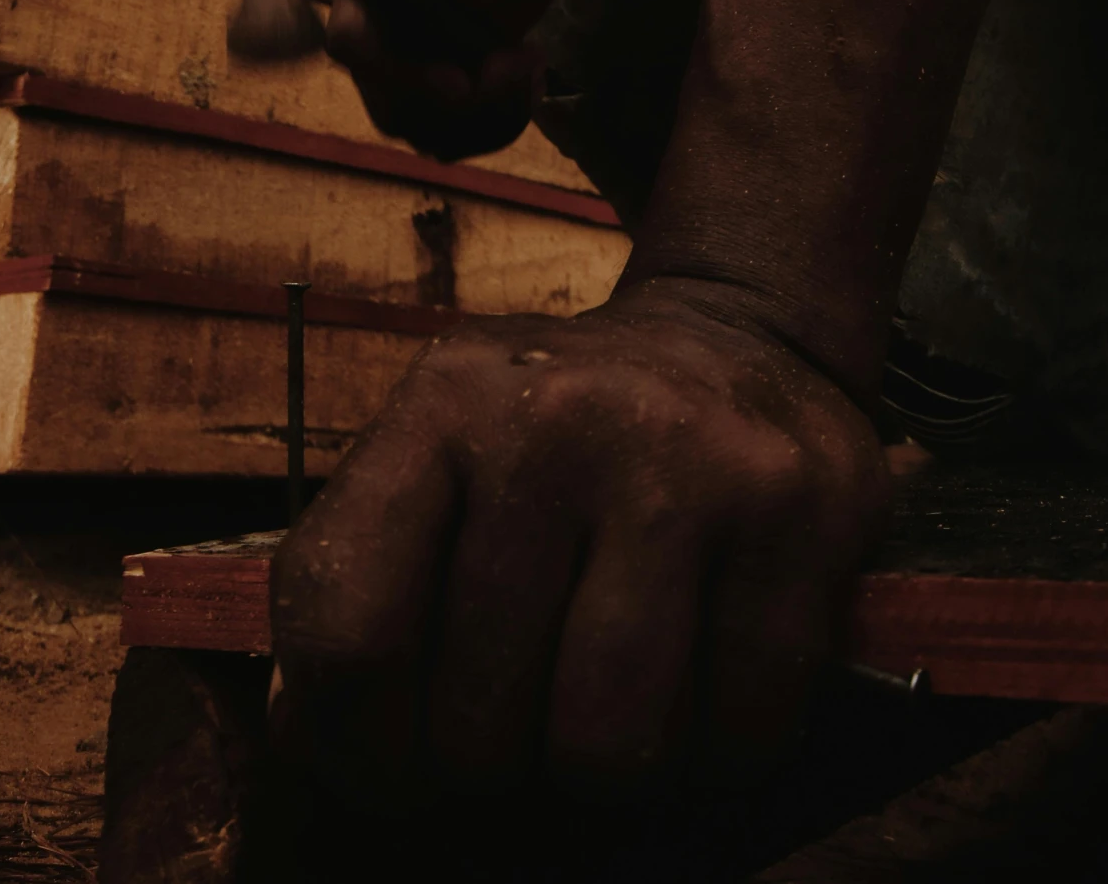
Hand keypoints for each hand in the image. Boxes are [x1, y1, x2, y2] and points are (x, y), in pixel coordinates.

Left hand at [271, 278, 889, 805]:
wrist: (742, 332)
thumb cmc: (562, 434)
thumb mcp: (441, 450)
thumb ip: (362, 574)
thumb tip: (308, 738)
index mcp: (444, 402)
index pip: (347, 628)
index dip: (355, 747)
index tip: (388, 769)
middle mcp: (558, 418)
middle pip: (479, 725)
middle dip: (491, 767)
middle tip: (518, 725)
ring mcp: (687, 462)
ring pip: (608, 751)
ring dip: (601, 775)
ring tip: (604, 714)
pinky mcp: (798, 514)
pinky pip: (738, 736)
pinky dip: (716, 756)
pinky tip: (701, 689)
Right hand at [324, 0, 562, 159]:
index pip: (350, 42)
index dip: (391, 70)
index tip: (458, 78)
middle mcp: (369, 47)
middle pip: (392, 106)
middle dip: (465, 101)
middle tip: (523, 56)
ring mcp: (394, 86)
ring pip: (426, 135)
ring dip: (489, 115)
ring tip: (531, 60)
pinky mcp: (428, 110)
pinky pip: (457, 143)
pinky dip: (501, 124)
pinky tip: (528, 80)